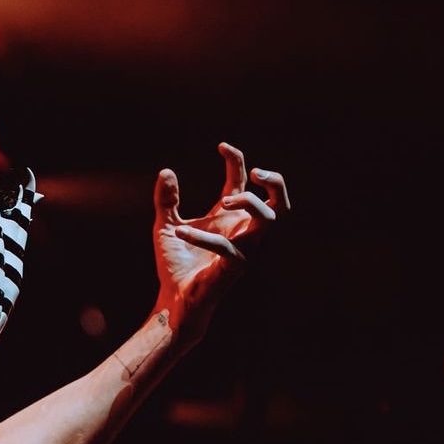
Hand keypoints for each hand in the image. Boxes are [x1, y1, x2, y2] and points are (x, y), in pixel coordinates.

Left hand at [152, 142, 290, 338]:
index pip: (243, 183)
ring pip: (267, 221)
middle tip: (254, 171)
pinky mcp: (234, 267)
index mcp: (227, 218)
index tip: (222, 146)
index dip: (237, 161)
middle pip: (278, 202)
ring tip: (224, 198)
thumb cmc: (176, 264)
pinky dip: (204, 237)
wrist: (173, 298)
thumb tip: (166, 171)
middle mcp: (241, 231)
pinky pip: (228, 247)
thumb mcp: (165, 226)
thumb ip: (166, 200)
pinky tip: (181, 233)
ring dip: (251, 203)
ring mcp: (242, 249)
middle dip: (275, 182)